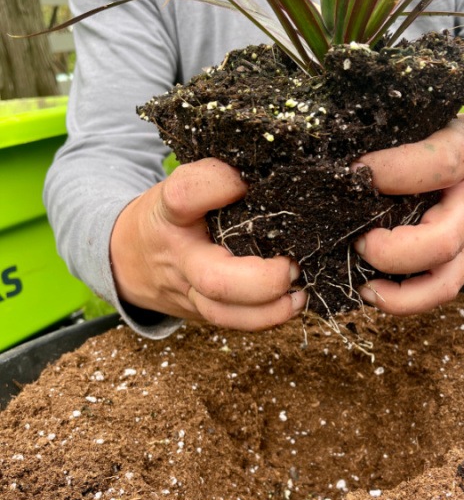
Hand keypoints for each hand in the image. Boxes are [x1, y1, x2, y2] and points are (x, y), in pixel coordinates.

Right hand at [110, 158, 305, 329]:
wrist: (129, 260)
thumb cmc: (170, 217)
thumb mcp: (179, 187)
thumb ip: (214, 180)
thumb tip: (270, 175)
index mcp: (169, 213)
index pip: (186, 196)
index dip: (219, 184)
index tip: (244, 181)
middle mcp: (178, 257)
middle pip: (215, 279)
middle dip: (262, 278)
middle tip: (290, 263)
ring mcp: (189, 292)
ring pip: (225, 315)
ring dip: (270, 308)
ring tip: (297, 288)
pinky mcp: (201, 313)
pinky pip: (235, 324)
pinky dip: (268, 316)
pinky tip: (291, 301)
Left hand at [353, 111, 463, 314]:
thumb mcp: (452, 125)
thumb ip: (413, 141)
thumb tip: (355, 162)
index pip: (437, 166)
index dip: (391, 172)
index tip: (356, 170)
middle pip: (440, 242)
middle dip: (391, 251)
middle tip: (359, 241)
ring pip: (443, 283)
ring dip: (399, 294)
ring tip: (365, 286)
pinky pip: (440, 291)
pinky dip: (406, 301)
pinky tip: (375, 292)